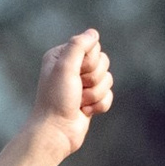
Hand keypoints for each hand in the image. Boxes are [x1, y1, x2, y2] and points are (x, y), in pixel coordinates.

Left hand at [31, 27, 113, 154]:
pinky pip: (108, 96)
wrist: (56, 132)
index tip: (76, 73)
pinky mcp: (90, 100)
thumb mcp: (64, 66)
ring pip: (107, 80)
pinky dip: (99, 105)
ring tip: (79, 103)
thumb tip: (93, 33)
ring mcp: (82, 85)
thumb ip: (78, 45)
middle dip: (93, 79)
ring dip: (95, 94)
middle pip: (103, 62)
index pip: (92, 46)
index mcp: (62, 56)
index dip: (90, 60)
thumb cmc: (56, 100)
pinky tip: (84, 112)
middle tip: (77, 90)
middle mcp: (72, 68)